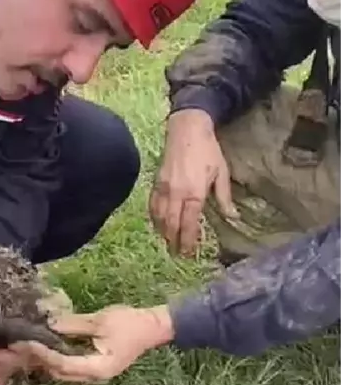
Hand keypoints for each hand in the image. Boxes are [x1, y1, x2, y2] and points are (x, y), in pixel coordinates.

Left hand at [12, 305, 174, 383]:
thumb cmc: (130, 323)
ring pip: (65, 372)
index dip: (45, 354)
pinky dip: (59, 358)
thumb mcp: (100, 321)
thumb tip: (50, 324)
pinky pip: (72, 366)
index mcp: (98, 368)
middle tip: (23, 346)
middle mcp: (95, 376)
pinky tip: (48, 346)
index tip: (28, 343)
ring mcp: (96, 374)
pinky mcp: (96, 367)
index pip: (64, 364)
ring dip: (49, 360)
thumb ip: (74, 324)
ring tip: (30, 347)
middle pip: (62, 373)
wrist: (153, 327)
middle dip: (42, 360)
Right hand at [149, 109, 238, 256]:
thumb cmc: (208, 150)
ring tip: (167, 243)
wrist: (187, 130)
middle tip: (177, 255)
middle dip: (174, 241)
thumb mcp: (221, 172)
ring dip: (163, 232)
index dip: (188, 240)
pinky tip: (158, 224)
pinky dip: (154, 218)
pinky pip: (152, 205)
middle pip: (172, 224)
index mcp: (194, 193)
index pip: (189, 223)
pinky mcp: (156, 183)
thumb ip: (223, 197)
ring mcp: (163, 189)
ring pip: (160, 217)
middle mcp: (176, 194)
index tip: (188, 253)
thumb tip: (232, 216)